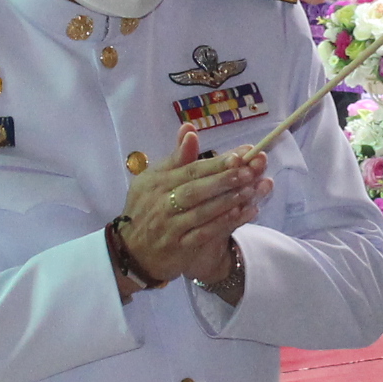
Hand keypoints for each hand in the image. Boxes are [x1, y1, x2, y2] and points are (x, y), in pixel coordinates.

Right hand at [117, 125, 267, 292]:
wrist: (132, 252)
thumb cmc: (147, 209)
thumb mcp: (153, 179)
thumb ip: (176, 157)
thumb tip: (190, 130)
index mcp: (157, 183)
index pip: (189, 170)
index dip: (215, 163)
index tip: (239, 155)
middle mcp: (162, 203)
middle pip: (196, 190)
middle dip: (223, 180)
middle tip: (249, 171)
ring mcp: (170, 227)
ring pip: (201, 212)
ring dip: (227, 201)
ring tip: (250, 190)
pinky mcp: (179, 247)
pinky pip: (204, 234)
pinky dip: (223, 224)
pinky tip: (242, 214)